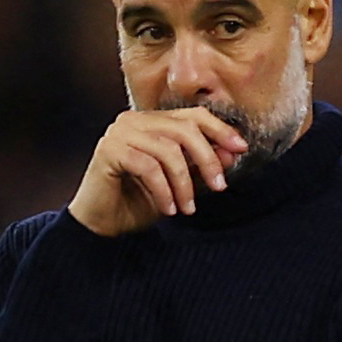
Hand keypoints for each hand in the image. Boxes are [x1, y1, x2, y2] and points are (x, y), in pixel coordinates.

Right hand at [68, 107, 242, 235]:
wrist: (100, 226)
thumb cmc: (136, 203)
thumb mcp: (179, 184)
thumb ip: (201, 166)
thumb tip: (233, 152)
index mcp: (151, 121)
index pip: (193, 115)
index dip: (220, 130)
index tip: (241, 149)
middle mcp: (133, 120)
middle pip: (184, 129)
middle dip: (207, 158)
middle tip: (219, 186)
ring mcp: (119, 132)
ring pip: (168, 149)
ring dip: (184, 183)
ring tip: (187, 208)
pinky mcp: (109, 150)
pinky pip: (148, 166)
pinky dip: (163, 190)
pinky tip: (168, 209)